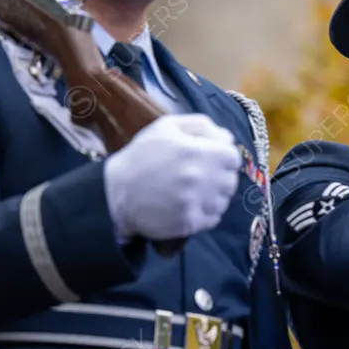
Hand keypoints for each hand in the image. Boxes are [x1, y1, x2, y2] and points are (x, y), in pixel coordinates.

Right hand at [104, 114, 241, 240]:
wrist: (115, 192)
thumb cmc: (141, 155)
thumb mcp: (166, 127)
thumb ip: (201, 125)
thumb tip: (227, 137)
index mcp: (197, 150)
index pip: (233, 157)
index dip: (224, 157)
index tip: (213, 160)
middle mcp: (201, 177)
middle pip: (230, 179)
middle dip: (220, 177)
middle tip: (202, 177)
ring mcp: (196, 202)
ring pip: (224, 200)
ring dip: (214, 196)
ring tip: (195, 192)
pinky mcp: (190, 223)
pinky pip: (214, 218)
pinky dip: (207, 213)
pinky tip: (191, 206)